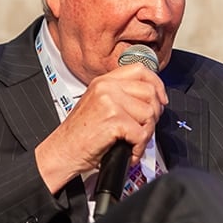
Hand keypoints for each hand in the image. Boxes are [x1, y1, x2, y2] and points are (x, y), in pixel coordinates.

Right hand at [35, 63, 167, 192]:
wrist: (61, 152)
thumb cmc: (80, 135)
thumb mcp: (99, 105)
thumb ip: (122, 96)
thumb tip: (152, 99)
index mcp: (104, 81)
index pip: (141, 70)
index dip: (157, 84)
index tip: (161, 100)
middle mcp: (106, 87)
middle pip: (149, 92)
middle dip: (153, 114)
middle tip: (143, 129)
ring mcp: (109, 101)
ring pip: (149, 113)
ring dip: (145, 133)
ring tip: (133, 142)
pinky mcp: (113, 120)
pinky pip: (141, 133)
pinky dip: (138, 148)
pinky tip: (129, 152)